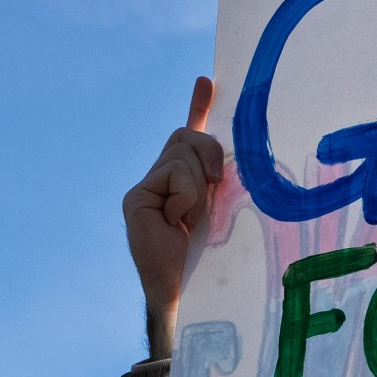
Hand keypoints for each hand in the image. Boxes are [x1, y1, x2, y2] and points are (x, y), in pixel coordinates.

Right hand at [123, 76, 223, 357]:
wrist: (189, 295)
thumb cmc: (215, 260)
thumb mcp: (226, 211)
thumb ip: (223, 182)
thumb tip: (240, 157)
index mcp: (186, 183)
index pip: (191, 137)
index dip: (199, 107)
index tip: (206, 81)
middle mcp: (161, 181)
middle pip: (187, 137)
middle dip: (209, 153)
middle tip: (217, 186)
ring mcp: (145, 189)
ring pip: (182, 155)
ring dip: (199, 185)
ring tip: (193, 220)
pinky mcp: (136, 198)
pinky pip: (172, 175)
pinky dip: (184, 195)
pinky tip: (177, 221)